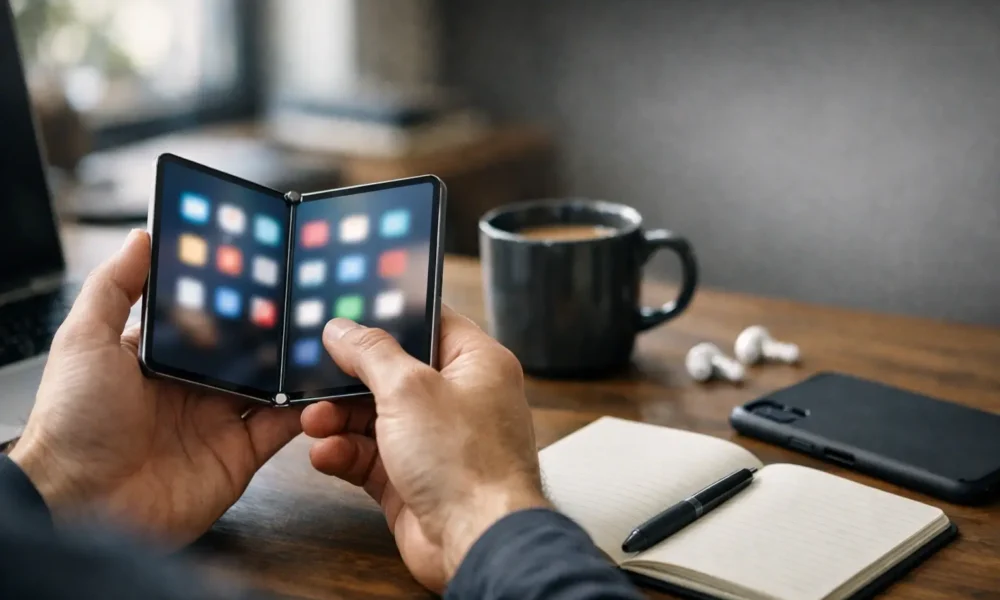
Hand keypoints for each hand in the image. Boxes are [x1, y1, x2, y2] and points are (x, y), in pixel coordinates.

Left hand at [9, 230, 301, 545]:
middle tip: (306, 296)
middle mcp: (192, 386)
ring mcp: (219, 420)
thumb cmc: (73, 425)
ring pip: (271, 383)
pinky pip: (283, 427)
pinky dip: (306, 410)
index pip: (205, 316)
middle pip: (244, 348)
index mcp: (158, 357)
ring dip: (294, 364)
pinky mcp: (240, 454)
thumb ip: (114, 288)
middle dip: (273, 326)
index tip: (261, 265)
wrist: (82, 506)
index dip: (231, 294)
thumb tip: (141, 237)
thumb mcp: (84, 342)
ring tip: (323, 335)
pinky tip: (322, 387)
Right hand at [301, 308, 547, 591]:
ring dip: (339, 418)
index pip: (431, 323)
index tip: (348, 316)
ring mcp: (437, 440)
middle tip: (316, 376)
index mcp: (478, 364)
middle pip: (394, 373)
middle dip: (350, 378)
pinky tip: (326, 453)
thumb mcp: (409, 389)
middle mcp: (460, 399)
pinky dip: (345, 452)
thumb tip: (344, 329)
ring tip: (315, 421)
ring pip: (376, 416)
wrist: (476, 539)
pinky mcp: (414, 477)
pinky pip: (370, 456)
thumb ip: (371, 353)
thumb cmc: (468, 463)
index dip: (390, 317)